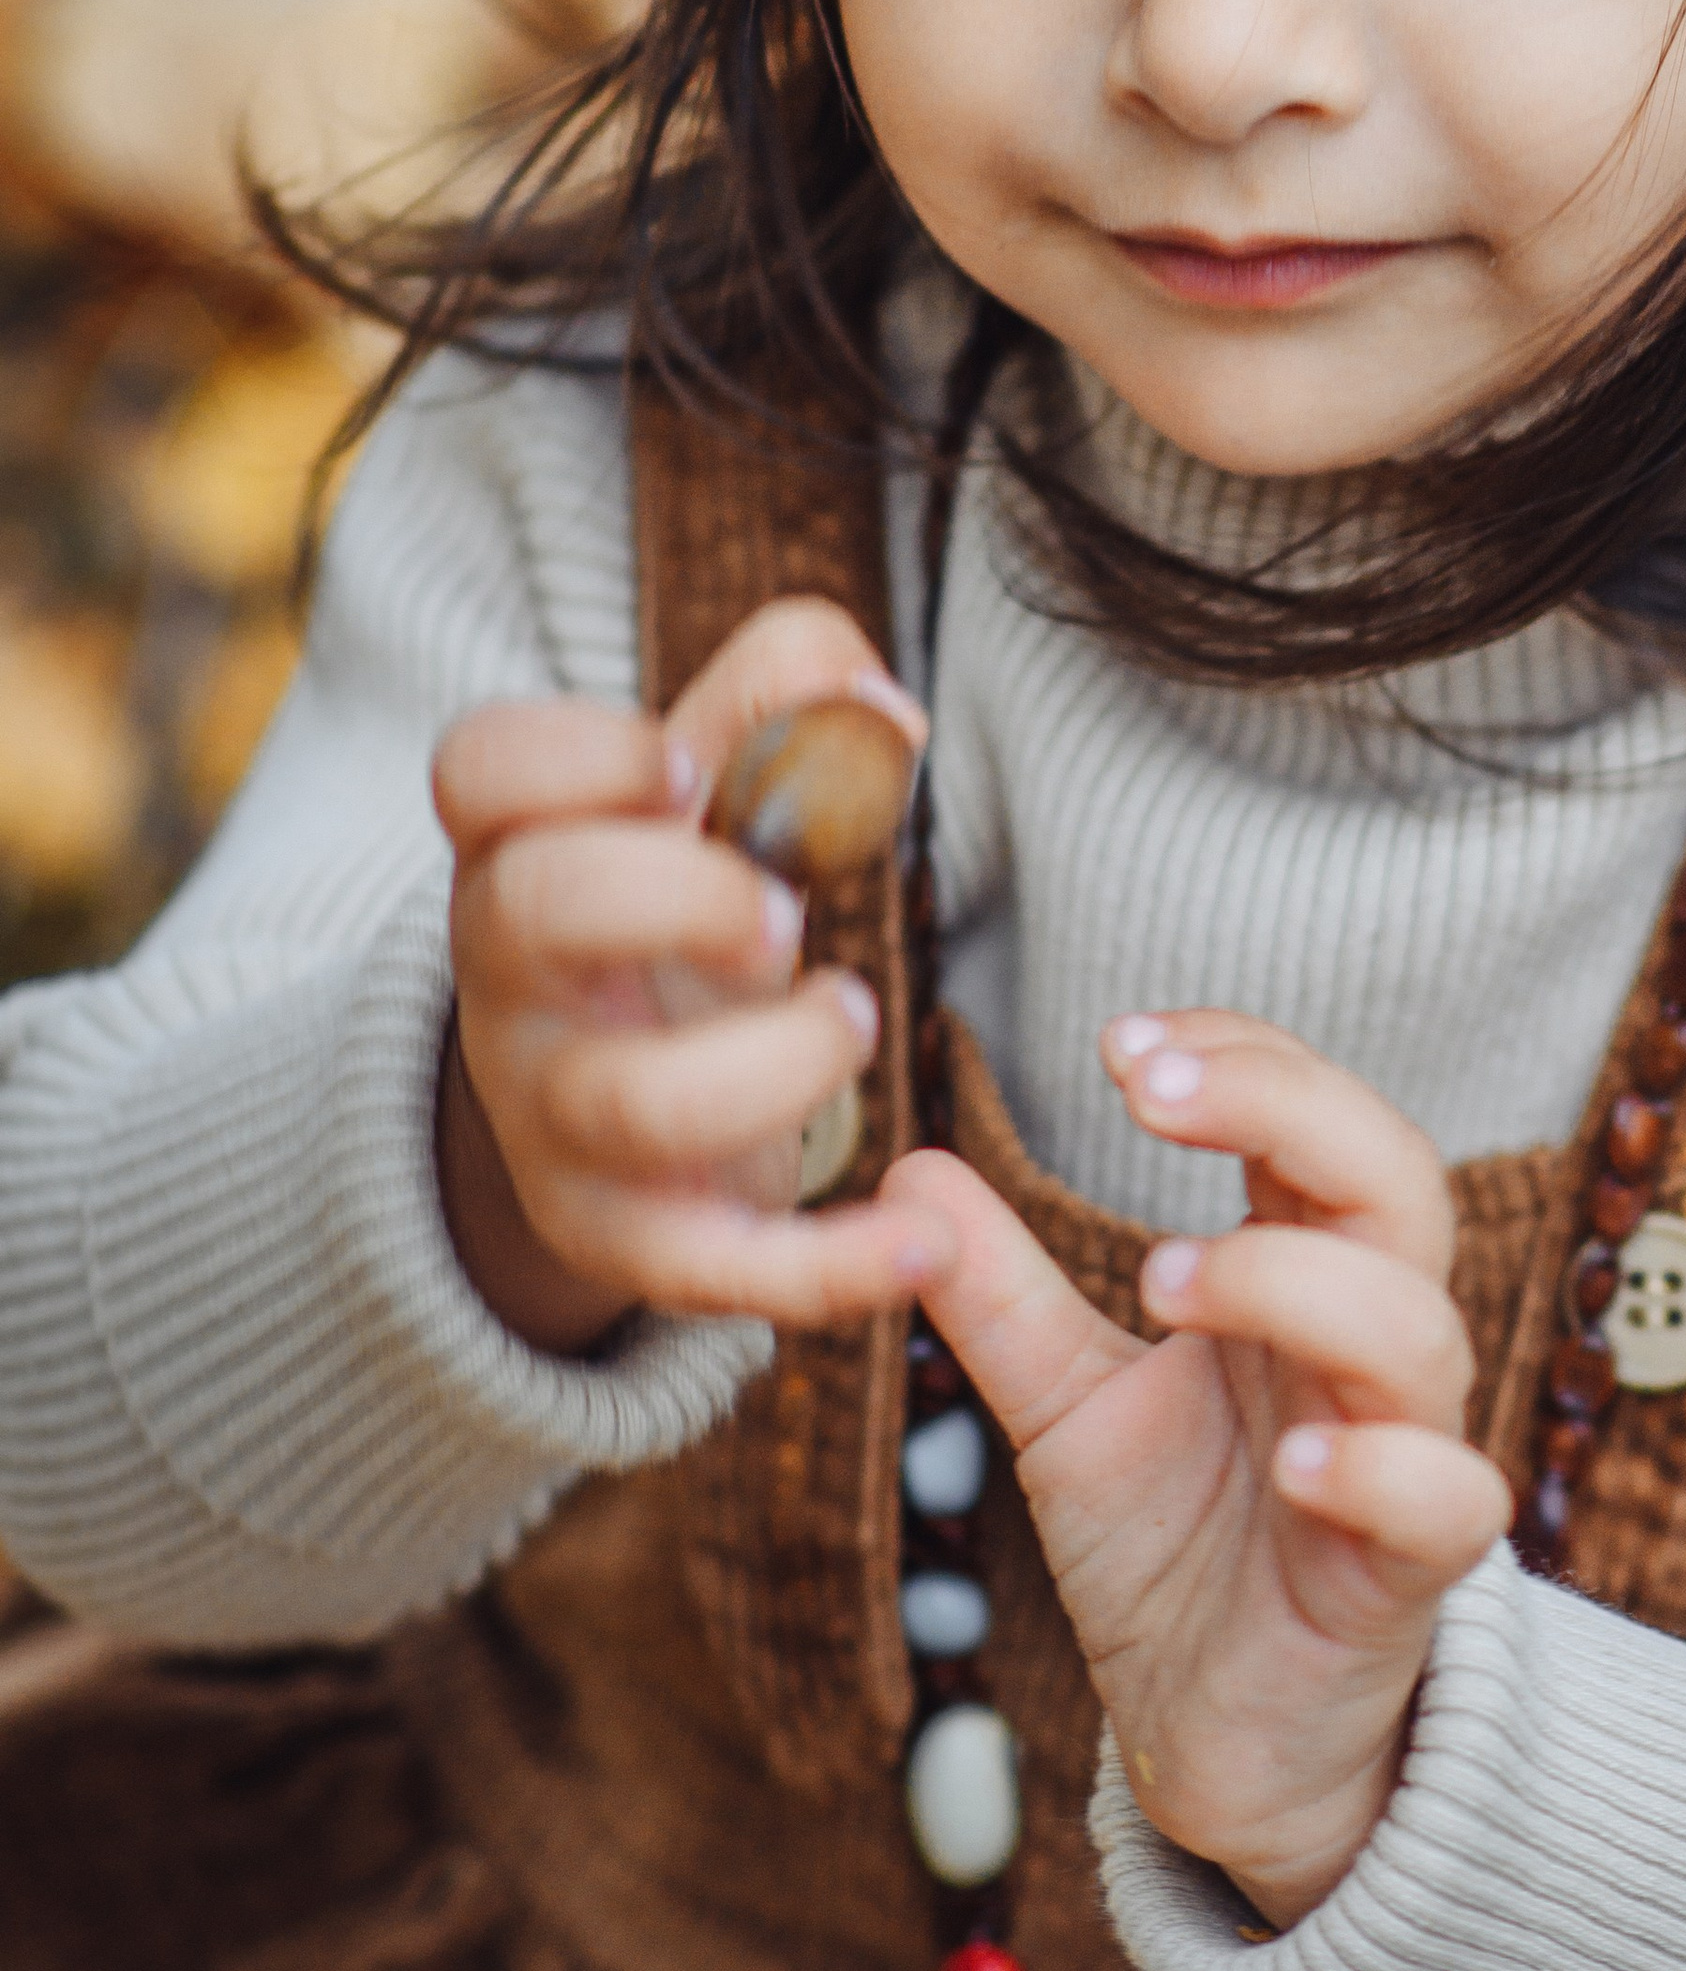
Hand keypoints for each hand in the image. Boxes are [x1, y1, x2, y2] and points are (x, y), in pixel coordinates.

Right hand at [433, 599, 953, 1354]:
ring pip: (629, 1101)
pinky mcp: (626, 1234)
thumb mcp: (715, 794)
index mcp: (524, 841)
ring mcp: (555, 1115)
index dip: (582, 754)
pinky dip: (825, 1266)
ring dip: (776, 1062)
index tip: (688, 768)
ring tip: (850, 1020)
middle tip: (789, 913)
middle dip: (683, 893)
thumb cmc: (680, 907)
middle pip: (535, 907)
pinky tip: (921, 1244)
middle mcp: (513, 976)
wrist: (616, 1105)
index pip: (480, 767)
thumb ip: (789, 699)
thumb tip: (879, 714)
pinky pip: (705, 1271)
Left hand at [888, 1016, 1512, 1929]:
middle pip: (1398, 1180)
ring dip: (1297, 1281)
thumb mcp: (1067, 1412)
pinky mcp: (1409, 1580)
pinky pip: (1446, 1501)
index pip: (1317, 1122)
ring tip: (1167, 1278)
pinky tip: (1290, 1465)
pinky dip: (1378, 1468)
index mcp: (1302, 1283)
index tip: (1120, 1043)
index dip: (1243, 1060)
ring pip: (1418, 1329)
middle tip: (1151, 1097)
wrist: (1220, 1742)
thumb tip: (911, 1168)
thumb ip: (1002, 1299)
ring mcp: (1403, 1455)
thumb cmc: (1173, 1553)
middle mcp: (1367, 1351)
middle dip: (1287, 1110)